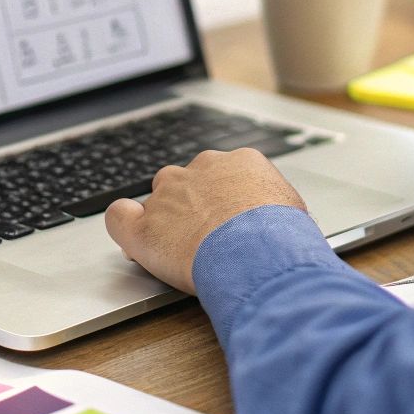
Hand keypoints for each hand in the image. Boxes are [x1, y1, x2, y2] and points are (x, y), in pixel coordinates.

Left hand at [104, 148, 308, 292]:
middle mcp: (200, 169)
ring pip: (157, 199)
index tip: (225, 221)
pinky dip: (124, 225)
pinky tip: (132, 240)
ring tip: (176, 249)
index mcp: (238, 162)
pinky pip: (119, 215)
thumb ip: (275, 206)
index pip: (221, 174)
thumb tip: (280, 219)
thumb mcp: (293, 211)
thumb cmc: (282, 236)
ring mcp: (169, 194)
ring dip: (163, 219)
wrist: (258, 251)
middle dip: (190, 206)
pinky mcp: (144, 226)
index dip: (219, 200)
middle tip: (203, 236)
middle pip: (185, 181)